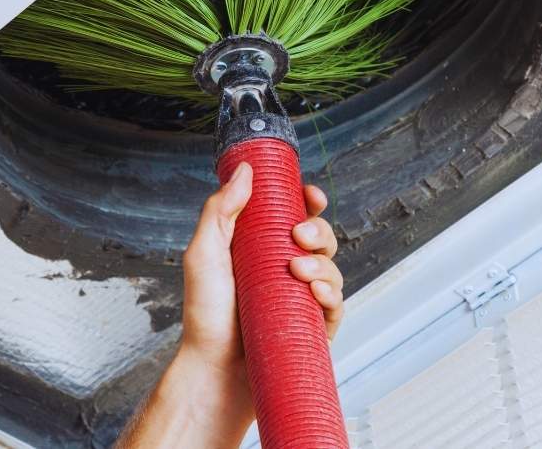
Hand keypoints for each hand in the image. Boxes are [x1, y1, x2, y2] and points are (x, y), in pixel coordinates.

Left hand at [181, 162, 344, 366]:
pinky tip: (316, 291)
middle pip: (319, 237)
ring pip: (332, 267)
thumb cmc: (204, 315)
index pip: (294, 215)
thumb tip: (245, 170)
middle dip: (318, 230)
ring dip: (323, 261)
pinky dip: (332, 293)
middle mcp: (284, 270)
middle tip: (298, 236)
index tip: (310, 195)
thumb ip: (221, 210)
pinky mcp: (313, 327)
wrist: (213, 370)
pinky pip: (336, 304)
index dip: (308, 201)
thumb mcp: (204, 254)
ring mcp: (300, 298)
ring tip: (298, 270)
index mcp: (261, 248)